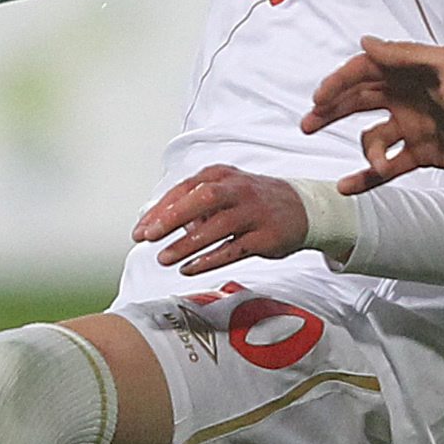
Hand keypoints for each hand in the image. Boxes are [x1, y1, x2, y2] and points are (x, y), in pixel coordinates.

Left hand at [133, 166, 309, 277]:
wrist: (303, 208)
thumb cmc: (253, 201)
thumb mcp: (223, 191)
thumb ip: (192, 205)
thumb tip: (158, 223)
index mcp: (221, 175)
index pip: (183, 190)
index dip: (159, 211)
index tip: (140, 230)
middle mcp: (237, 189)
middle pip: (201, 199)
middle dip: (171, 219)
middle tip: (148, 238)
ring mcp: (253, 212)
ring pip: (216, 227)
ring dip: (187, 245)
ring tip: (165, 258)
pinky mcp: (266, 236)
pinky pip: (233, 249)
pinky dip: (209, 260)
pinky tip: (189, 268)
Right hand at [303, 39, 443, 190]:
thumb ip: (406, 56)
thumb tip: (365, 41)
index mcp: (415, 70)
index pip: (366, 71)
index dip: (339, 82)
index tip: (319, 99)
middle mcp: (410, 96)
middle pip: (360, 101)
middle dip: (332, 111)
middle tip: (308, 124)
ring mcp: (416, 126)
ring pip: (372, 136)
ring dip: (363, 150)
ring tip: (372, 162)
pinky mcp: (425, 154)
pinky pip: (388, 165)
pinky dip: (368, 176)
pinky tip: (348, 186)